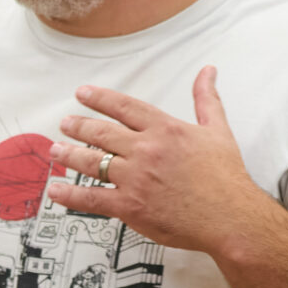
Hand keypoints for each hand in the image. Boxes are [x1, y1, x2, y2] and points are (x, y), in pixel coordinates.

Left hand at [47, 67, 270, 255]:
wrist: (231, 216)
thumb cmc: (227, 177)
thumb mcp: (219, 130)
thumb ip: (207, 99)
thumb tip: (208, 72)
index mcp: (165, 129)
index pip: (124, 107)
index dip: (99, 99)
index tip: (82, 94)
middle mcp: (145, 150)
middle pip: (100, 133)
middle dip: (78, 126)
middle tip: (65, 124)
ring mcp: (134, 178)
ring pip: (91, 162)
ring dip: (69, 154)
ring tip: (56, 150)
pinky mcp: (130, 206)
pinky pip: (92, 199)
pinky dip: (71, 195)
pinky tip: (56, 190)